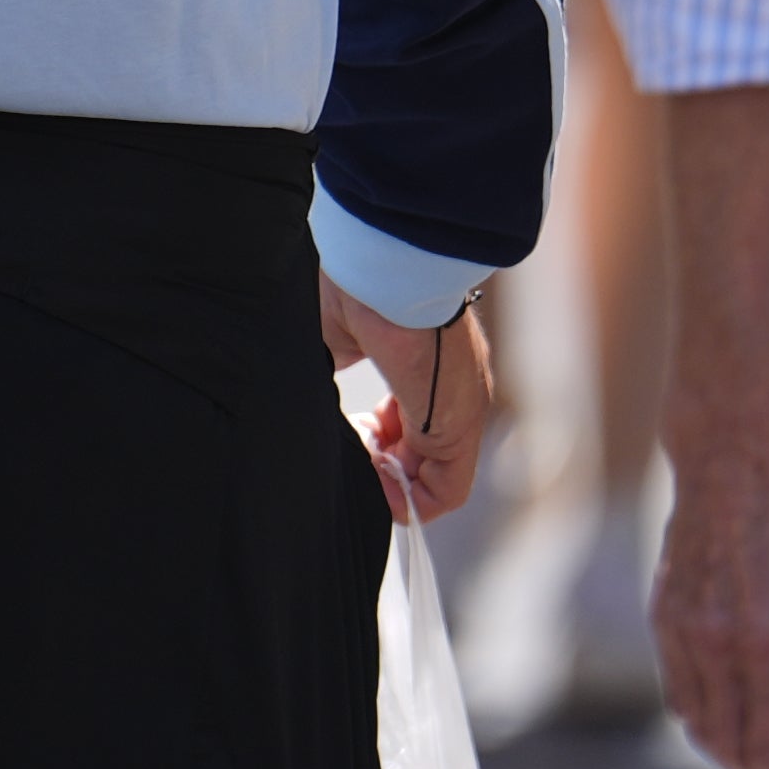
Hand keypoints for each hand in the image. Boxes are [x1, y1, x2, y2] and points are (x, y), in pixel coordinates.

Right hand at [320, 279, 499, 524]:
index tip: (347, 428)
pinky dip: (407, 499)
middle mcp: (451, 392)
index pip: (412, 425)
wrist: (382, 268)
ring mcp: (461, 411)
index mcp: (425, 365)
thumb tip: (307, 400)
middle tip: (348, 441)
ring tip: (356, 452)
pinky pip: (444, 492)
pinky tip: (369, 472)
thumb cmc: (353, 290)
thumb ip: (331, 373)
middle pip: (423, 457)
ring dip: (388, 482)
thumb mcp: (335, 339)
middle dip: (379, 463)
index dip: (375, 440)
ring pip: (435, 479)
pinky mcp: (460, 428)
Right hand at [654, 436, 768, 768]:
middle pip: (730, 745)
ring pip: (698, 721)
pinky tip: (723, 721)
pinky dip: (702, 716)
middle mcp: (719, 644)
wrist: (731, 455)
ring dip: (726, 753)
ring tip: (754, 765)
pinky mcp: (662, 616)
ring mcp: (682, 631)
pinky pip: (680, 688)